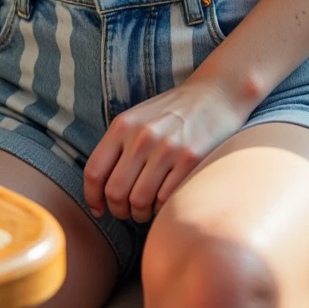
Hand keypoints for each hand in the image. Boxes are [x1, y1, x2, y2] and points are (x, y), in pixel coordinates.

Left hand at [83, 79, 247, 223]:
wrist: (215, 94)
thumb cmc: (173, 112)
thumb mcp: (138, 119)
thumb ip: (118, 147)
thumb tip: (100, 190)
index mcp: (123, 125)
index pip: (94, 171)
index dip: (92, 197)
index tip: (99, 209)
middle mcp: (142, 136)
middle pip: (116, 192)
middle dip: (119, 210)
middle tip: (129, 211)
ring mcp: (167, 148)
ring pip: (140, 201)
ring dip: (142, 213)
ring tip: (149, 207)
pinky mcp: (191, 160)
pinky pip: (166, 199)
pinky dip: (163, 207)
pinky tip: (167, 199)